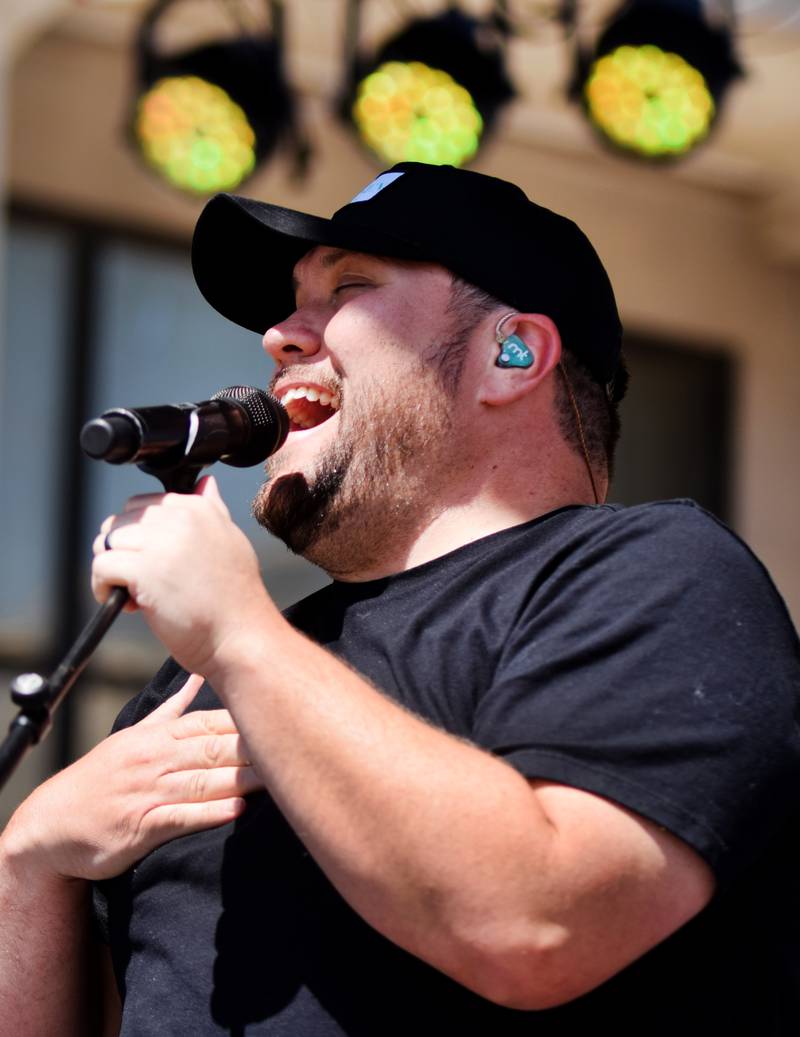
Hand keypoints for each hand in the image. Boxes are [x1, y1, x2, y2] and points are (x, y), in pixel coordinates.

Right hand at [2, 675, 260, 882]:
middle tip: (293, 742)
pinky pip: (181, 817)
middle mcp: (157, 759)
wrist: (52, 824)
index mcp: (159, 736)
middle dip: (252, 746)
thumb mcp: (134, 735)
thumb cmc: (102, 777)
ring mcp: (150, 791)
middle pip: (214, 748)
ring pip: (203, 780)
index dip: (247, 720)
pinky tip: (236, 810)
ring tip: (276, 777)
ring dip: (241, 778)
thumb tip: (197, 674)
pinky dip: (209, 813)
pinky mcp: (142, 825)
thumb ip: (171, 709)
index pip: (211, 723)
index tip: (282, 714)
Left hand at [91, 476, 279, 674]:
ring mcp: (160, 542)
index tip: (155, 563)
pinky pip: (101, 566)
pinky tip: (127, 604)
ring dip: (111, 569)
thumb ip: (212, 509)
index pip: (144, 506)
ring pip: (106, 542)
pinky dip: (103, 587)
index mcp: (198, 507)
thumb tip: (204, 482)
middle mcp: (179, 518)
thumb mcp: (230, 541)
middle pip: (120, 523)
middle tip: (141, 583)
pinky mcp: (143, 570)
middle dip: (122, 551)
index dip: (141, 537)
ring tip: (133, 594)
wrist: (241, 636)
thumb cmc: (236, 598)